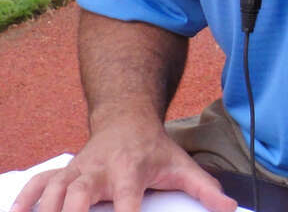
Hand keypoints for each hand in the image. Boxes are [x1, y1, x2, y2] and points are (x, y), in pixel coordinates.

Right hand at [11, 116, 236, 211]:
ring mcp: (75, 171)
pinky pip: (36, 187)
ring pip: (53, 192)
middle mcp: (98, 169)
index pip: (126, 200)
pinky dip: (23, 203)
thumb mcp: (180, 165)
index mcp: (129, 169)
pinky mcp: (61, 173)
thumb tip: (231, 208)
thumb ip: (204, 189)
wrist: (127, 117)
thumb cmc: (154, 148)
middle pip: (78, 196)